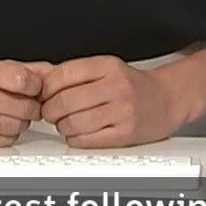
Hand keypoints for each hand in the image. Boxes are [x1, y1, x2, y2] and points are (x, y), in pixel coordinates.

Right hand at [0, 57, 43, 147]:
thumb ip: (26, 69)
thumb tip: (53, 74)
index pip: (22, 80)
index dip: (35, 86)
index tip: (33, 88)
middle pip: (21, 107)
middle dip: (31, 107)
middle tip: (27, 104)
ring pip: (14, 126)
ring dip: (21, 122)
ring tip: (11, 114)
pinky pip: (2, 141)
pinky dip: (8, 135)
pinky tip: (0, 125)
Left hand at [36, 56, 189, 147]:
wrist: (166, 99)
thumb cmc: (131, 85)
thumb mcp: (106, 68)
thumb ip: (75, 73)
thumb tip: (39, 80)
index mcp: (108, 66)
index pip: (63, 75)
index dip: (46, 88)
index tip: (43, 94)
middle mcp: (117, 86)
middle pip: (65, 101)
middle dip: (50, 110)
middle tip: (50, 112)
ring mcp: (122, 111)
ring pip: (73, 123)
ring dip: (61, 126)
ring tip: (66, 123)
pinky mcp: (125, 134)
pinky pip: (86, 140)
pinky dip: (74, 139)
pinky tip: (78, 133)